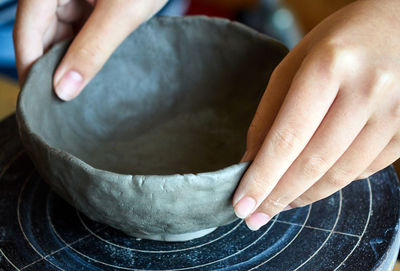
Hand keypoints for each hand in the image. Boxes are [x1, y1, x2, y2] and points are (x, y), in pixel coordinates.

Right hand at [13, 0, 166, 99]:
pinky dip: (86, 49)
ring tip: (84, 89)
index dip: (31, 71)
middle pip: (43, 35)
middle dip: (54, 68)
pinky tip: (96, 68)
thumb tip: (64, 90)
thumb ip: (93, 50)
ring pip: (62, 35)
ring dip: (72, 60)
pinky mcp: (88, 1)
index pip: (28, 33)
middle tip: (67, 103)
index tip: (40, 103)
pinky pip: (79, 29)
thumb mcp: (121, 14)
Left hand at [233, 0, 399, 229]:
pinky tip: (312, 185)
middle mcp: (367, 90)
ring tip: (279, 204)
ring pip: (340, 174)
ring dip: (304, 195)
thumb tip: (251, 162)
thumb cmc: (338, 42)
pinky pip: (365, 171)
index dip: (262, 178)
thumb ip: (271, 113)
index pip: (287, 137)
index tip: (241, 204)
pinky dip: (333, 183)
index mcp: (329, 67)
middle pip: (313, 162)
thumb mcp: (295, 64)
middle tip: (255, 216)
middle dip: (278, 196)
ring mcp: (395, 112)